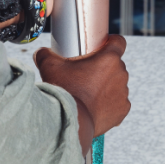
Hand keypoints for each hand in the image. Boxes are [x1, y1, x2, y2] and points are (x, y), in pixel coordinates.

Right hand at [34, 35, 129, 155]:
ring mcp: (123, 93)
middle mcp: (120, 73)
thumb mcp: (49, 66)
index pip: (119, 42)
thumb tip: (42, 52)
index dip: (111, 42)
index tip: (102, 47)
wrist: (70, 121)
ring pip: (117, 84)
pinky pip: (118, 102)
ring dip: (107, 86)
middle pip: (115, 64)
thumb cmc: (63, 92)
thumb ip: (45, 54)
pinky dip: (109, 103)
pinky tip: (95, 106)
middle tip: (86, 74)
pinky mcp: (122, 110)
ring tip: (89, 93)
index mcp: (109, 58)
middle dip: (104, 68)